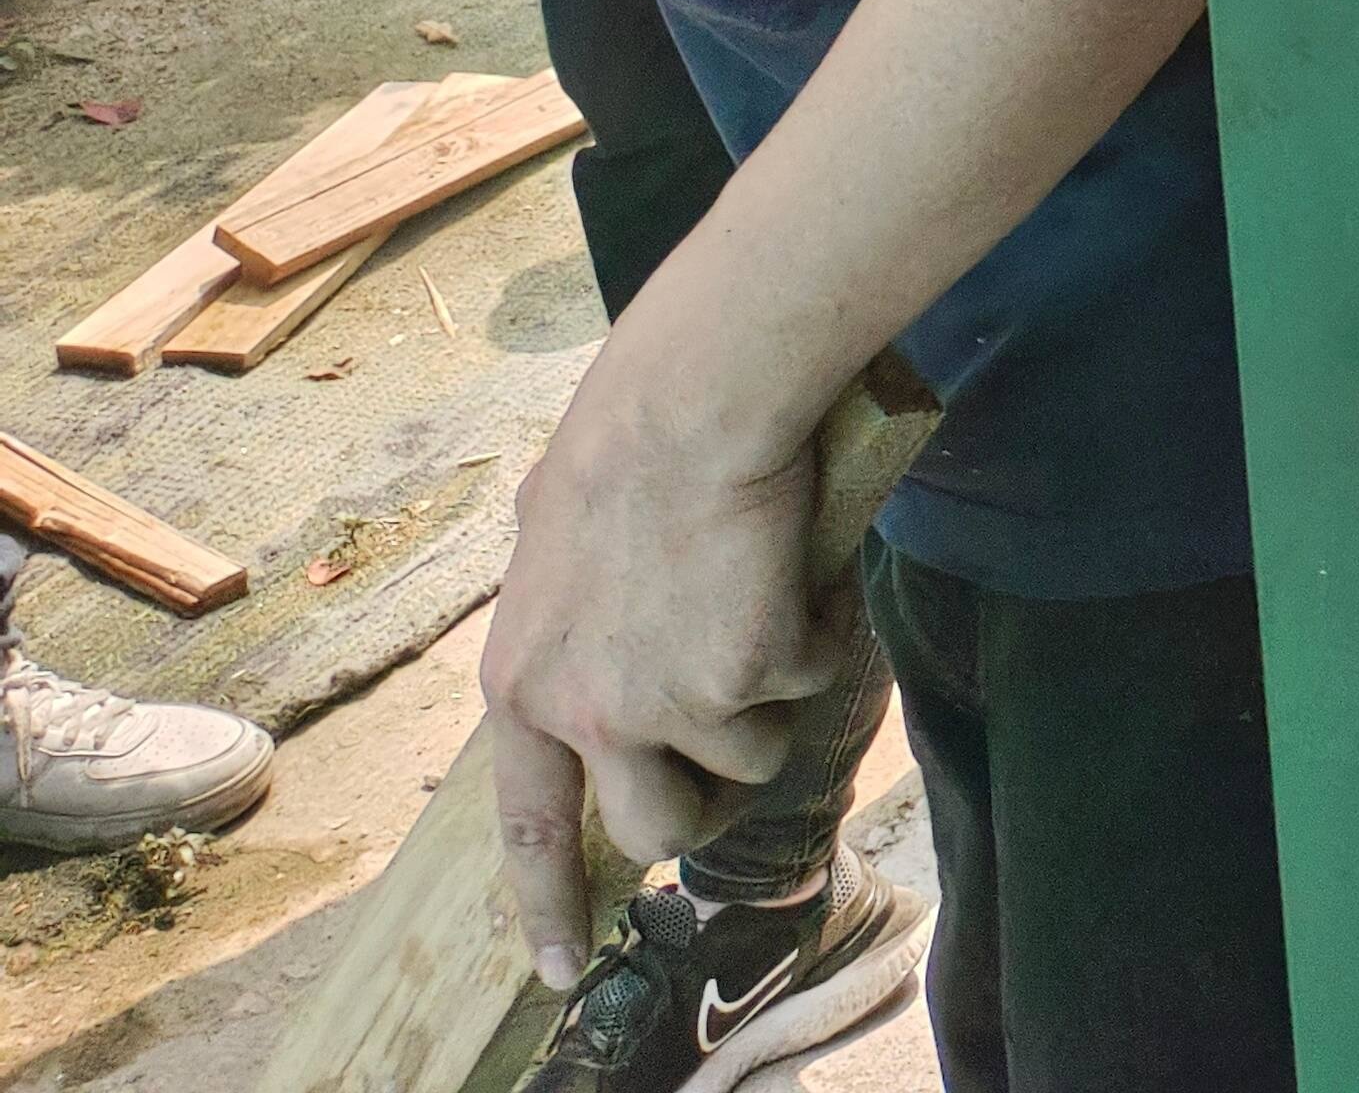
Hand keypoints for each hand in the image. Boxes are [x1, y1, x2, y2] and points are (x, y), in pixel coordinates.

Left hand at [482, 359, 831, 985]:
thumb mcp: (551, 552)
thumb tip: (603, 635)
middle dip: (703, 800)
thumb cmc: (621, 446)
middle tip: (733, 746)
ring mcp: (668, 703)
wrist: (689, 411)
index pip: (527, 827)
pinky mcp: (749, 676)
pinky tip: (801, 578)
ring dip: (771, 707)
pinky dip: (818, 639)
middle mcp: (587, 715)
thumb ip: (569, 622)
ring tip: (776, 625)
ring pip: (747, 765)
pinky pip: (806, 686)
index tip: (559, 967)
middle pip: (654, 823)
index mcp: (521, 686)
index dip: (547, 904)